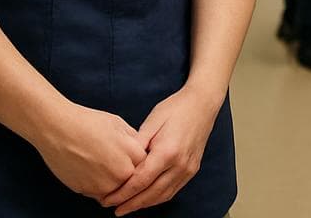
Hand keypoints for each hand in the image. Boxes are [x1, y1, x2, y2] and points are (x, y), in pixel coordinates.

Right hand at [34, 102, 147, 199]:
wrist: (58, 129)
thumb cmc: (87, 123)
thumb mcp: (119, 124)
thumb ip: (133, 141)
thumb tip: (140, 151)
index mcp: (133, 153)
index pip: (145, 164)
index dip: (136, 160)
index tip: (129, 155)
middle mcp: (122, 172)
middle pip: (132, 179)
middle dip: (126, 173)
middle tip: (112, 161)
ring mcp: (105, 185)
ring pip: (116, 189)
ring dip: (112, 183)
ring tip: (100, 165)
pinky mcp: (88, 192)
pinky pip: (100, 194)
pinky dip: (97, 187)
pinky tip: (89, 171)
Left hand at [100, 86, 221, 214]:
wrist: (202, 103)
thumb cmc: (175, 108)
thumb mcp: (152, 122)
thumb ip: (137, 144)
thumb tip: (122, 162)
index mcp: (167, 152)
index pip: (140, 181)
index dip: (122, 194)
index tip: (107, 200)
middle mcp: (180, 164)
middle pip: (151, 194)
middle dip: (131, 204)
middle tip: (115, 210)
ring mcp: (188, 169)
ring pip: (163, 196)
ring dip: (144, 204)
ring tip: (127, 207)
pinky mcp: (192, 169)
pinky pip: (173, 190)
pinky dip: (158, 198)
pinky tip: (146, 198)